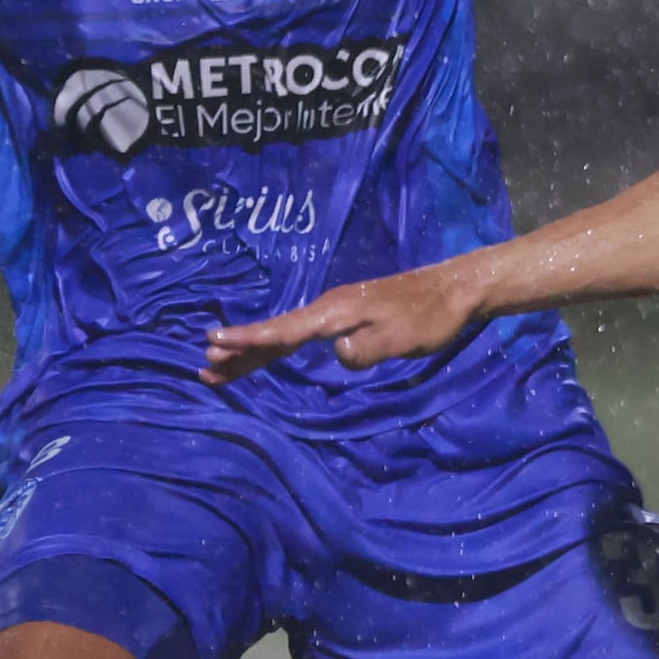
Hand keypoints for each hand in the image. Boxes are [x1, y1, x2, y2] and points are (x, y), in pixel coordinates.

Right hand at [201, 261, 494, 385]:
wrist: (454, 290)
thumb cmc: (431, 317)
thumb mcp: (403, 338)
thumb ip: (369, 349)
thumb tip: (338, 356)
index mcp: (336, 312)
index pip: (284, 331)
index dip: (249, 341)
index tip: (214, 345)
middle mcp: (329, 309)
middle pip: (276, 334)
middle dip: (239, 352)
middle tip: (204, 369)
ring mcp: (336, 312)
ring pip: (285, 335)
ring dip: (253, 352)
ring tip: (220, 365)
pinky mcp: (346, 317)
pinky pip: (300, 335)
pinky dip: (277, 346)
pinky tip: (268, 354)